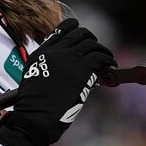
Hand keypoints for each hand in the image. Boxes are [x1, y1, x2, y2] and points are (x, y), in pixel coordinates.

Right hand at [0, 18, 115, 145]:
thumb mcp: (33, 79)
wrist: (35, 116)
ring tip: (107, 59)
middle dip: (90, 38)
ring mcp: (68, 58)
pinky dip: (108, 59)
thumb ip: (47, 68)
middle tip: (96, 49)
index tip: (83, 37)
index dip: (74, 29)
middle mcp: (54, 52)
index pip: (61, 30)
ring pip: (91, 43)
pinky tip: (111, 66)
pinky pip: (100, 56)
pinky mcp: (82, 68)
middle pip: (78, 33)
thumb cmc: (33, 107)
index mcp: (40, 54)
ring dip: (102, 50)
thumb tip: (66, 68)